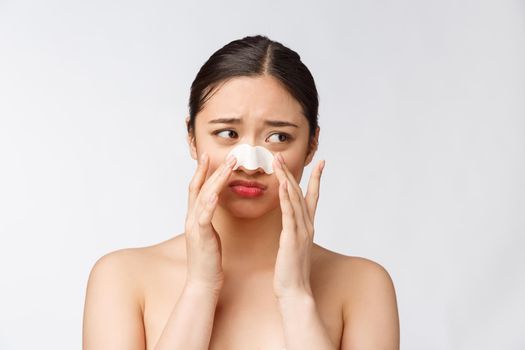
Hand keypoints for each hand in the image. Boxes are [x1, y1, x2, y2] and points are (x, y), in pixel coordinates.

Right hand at [184, 152, 236, 293]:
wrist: (203, 282)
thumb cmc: (209, 260)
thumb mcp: (209, 234)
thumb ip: (208, 219)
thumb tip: (213, 207)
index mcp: (195, 217)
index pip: (197, 188)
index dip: (202, 171)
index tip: (210, 155)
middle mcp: (191, 218)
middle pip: (200, 187)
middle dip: (213, 169)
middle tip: (228, 155)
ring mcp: (194, 226)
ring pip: (204, 197)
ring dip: (216, 180)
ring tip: (229, 166)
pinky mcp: (201, 237)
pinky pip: (204, 217)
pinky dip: (209, 204)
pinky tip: (216, 194)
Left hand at [272, 152, 324, 299]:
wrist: (294, 292)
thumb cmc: (291, 271)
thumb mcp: (294, 246)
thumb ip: (294, 232)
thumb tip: (291, 225)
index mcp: (307, 226)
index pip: (313, 197)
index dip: (317, 179)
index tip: (321, 163)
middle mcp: (307, 225)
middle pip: (300, 192)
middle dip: (291, 172)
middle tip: (282, 155)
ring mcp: (301, 231)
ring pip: (293, 198)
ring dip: (286, 178)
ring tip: (278, 162)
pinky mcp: (292, 238)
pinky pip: (289, 214)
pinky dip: (286, 198)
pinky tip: (282, 185)